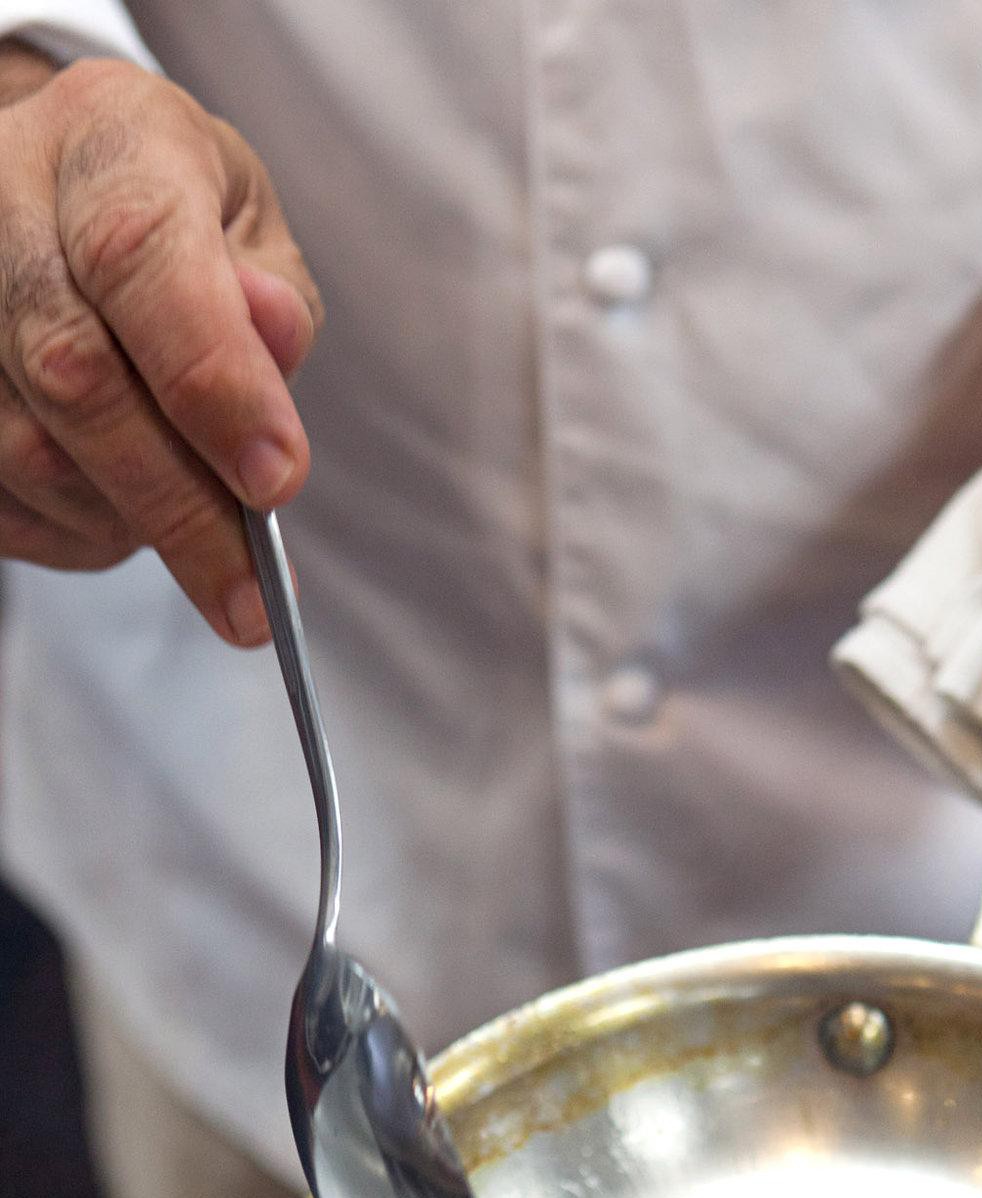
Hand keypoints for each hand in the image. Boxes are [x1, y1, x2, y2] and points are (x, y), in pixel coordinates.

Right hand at [0, 46, 320, 643]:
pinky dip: (71, 533)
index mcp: (107, 136)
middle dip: (178, 504)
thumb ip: (273, 299)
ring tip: (190, 528)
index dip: (211, 379)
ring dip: (125, 523)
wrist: (56, 196)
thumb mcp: (251, 232)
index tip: (277, 483)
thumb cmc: (177, 219)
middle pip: (72, 374)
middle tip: (253, 598)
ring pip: (26, 454)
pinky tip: (118, 515)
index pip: (138, 255)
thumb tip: (272, 341)